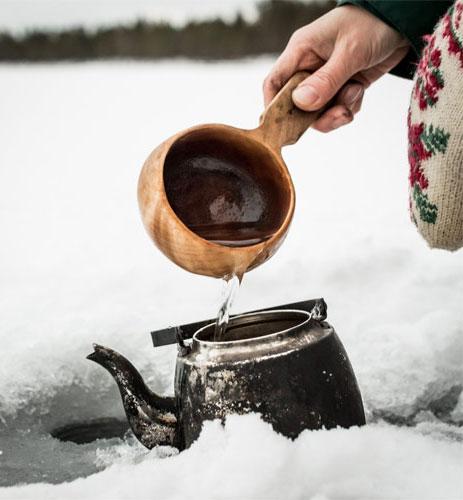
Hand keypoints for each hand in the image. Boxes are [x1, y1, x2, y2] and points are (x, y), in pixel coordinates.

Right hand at [263, 5, 409, 131]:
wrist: (404, 20)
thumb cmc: (372, 24)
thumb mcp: (350, 53)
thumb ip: (325, 80)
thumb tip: (300, 103)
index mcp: (301, 52)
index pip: (275, 83)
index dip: (274, 107)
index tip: (284, 128)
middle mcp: (309, 67)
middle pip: (297, 105)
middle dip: (317, 115)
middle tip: (338, 114)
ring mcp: (325, 79)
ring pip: (319, 112)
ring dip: (337, 111)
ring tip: (355, 93)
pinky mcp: (341, 86)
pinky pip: (337, 109)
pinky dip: (349, 106)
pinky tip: (360, 90)